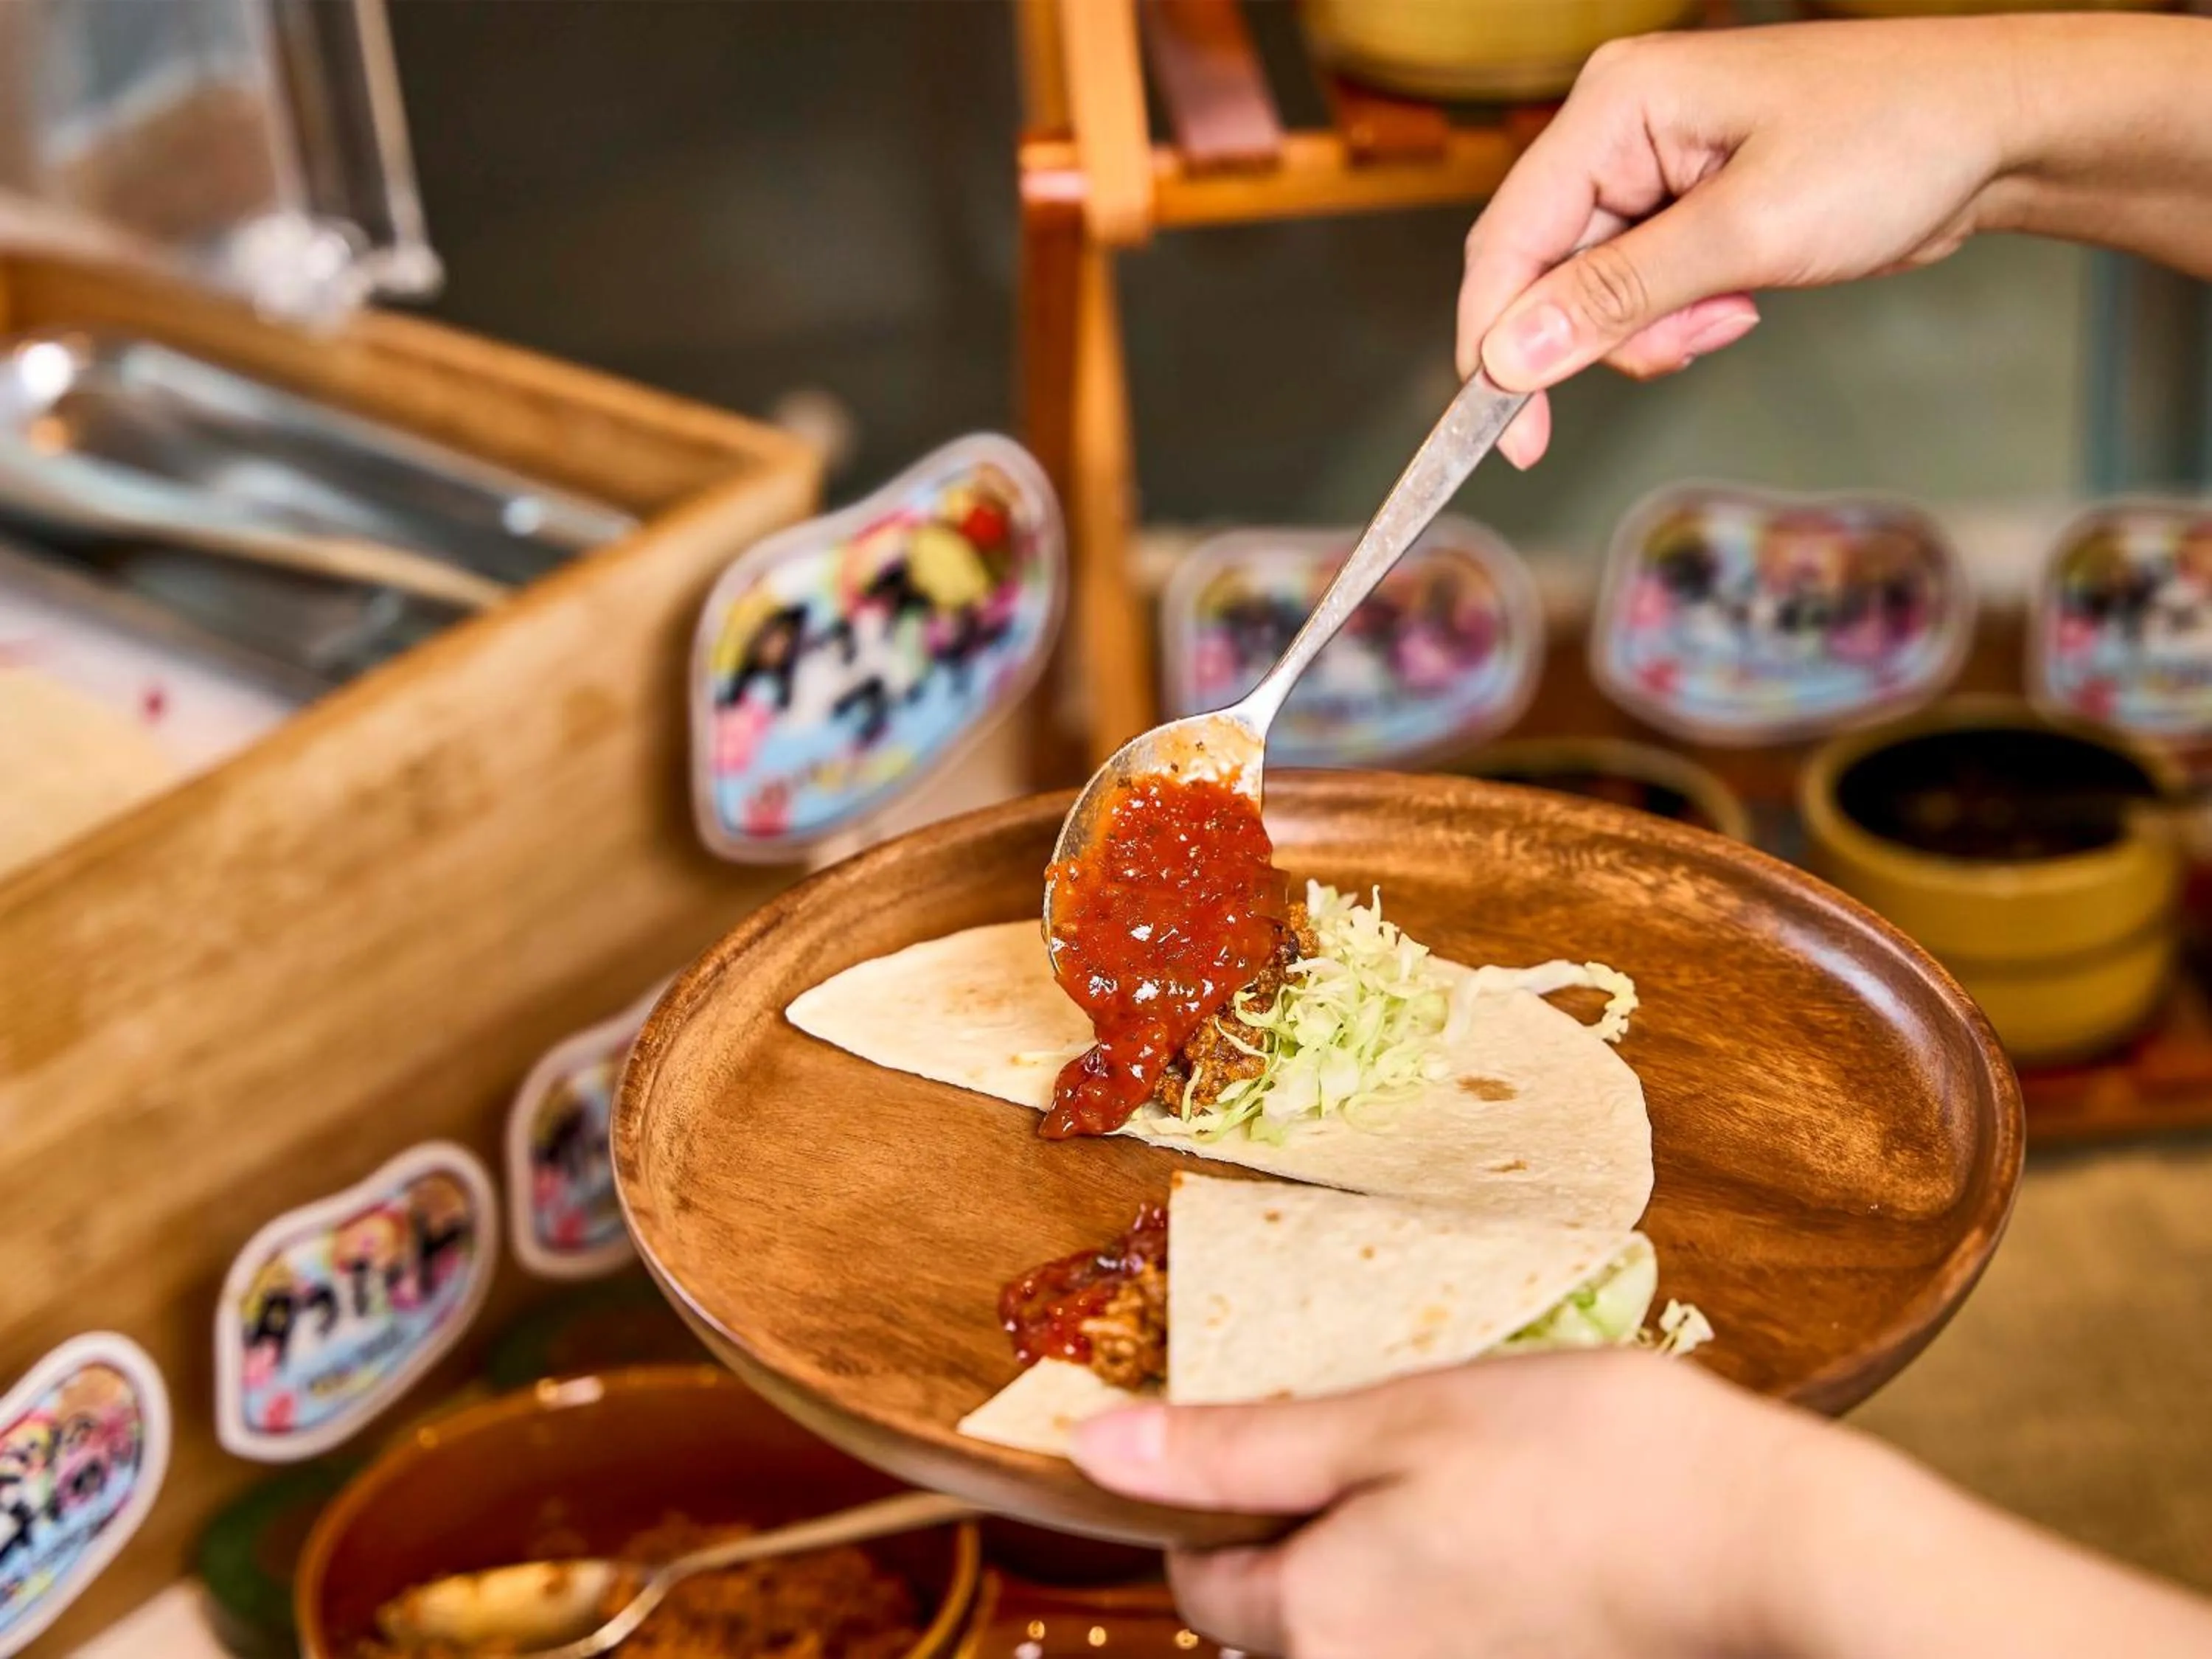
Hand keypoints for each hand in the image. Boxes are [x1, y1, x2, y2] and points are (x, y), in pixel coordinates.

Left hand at [1072, 1347, 2211, 1658]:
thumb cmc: (1587, 1466)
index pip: (1198, 1574)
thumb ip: (1232, 1448)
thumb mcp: (1391, 1422)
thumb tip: (1092, 1446)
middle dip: (1303, 1513)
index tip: (1267, 1418)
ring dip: (1381, 1537)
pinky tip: (1511, 1512)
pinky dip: (1447, 1573)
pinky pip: (1435, 1629)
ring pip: (1361, 1614)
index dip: (1214, 1487)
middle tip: (1379, 1425)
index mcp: (1317, 1623)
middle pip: (1279, 1603)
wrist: (1775, 1547)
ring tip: (1460, 1460)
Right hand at [1463, 13, 2211, 467]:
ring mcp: (1651, 165)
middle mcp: (1619, 127)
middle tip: (1688, 346)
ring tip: (1735, 312)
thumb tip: (1511, 356)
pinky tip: (1741, 302)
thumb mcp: (1747, 232)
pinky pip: (1639, 287)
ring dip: (1653, 329)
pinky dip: (1680, 317)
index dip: (1497, 343)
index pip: (1508, 239)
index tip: (1511, 434)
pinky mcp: (1686, 201)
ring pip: (1593, 292)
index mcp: (1616, 104)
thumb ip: (1619, 297)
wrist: (2002, 131)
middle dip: (1606, 333)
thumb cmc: (1895, 145)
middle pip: (1544, 271)